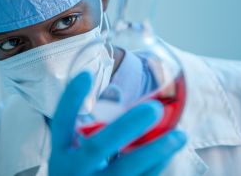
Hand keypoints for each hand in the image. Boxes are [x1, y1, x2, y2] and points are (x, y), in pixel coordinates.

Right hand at [49, 71, 185, 175]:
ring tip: (180, 135)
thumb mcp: (76, 151)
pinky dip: (156, 166)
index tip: (86, 74)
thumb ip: (92, 125)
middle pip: (96, 147)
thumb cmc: (81, 170)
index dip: (71, 98)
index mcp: (61, 153)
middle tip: (154, 108)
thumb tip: (118, 93)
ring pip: (125, 170)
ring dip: (155, 151)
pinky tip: (169, 151)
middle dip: (126, 126)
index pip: (61, 122)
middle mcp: (73, 171)